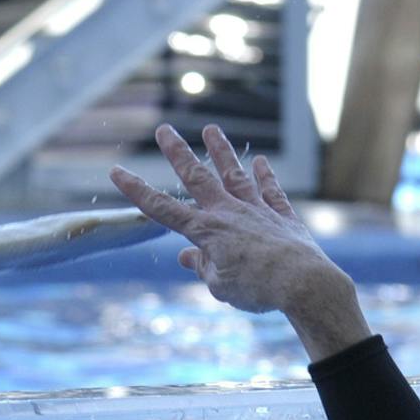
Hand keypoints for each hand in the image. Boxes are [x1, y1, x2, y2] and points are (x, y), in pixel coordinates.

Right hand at [109, 124, 368, 358]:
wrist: (303, 283)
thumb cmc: (257, 290)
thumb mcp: (220, 286)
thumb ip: (203, 267)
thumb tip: (188, 256)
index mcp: (206, 232)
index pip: (163, 209)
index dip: (137, 190)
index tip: (117, 171)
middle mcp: (228, 213)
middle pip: (197, 177)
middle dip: (177, 152)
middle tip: (164, 129)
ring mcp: (257, 210)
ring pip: (234, 175)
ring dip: (221, 152)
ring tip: (212, 130)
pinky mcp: (282, 216)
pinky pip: (270, 192)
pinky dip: (266, 177)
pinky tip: (261, 162)